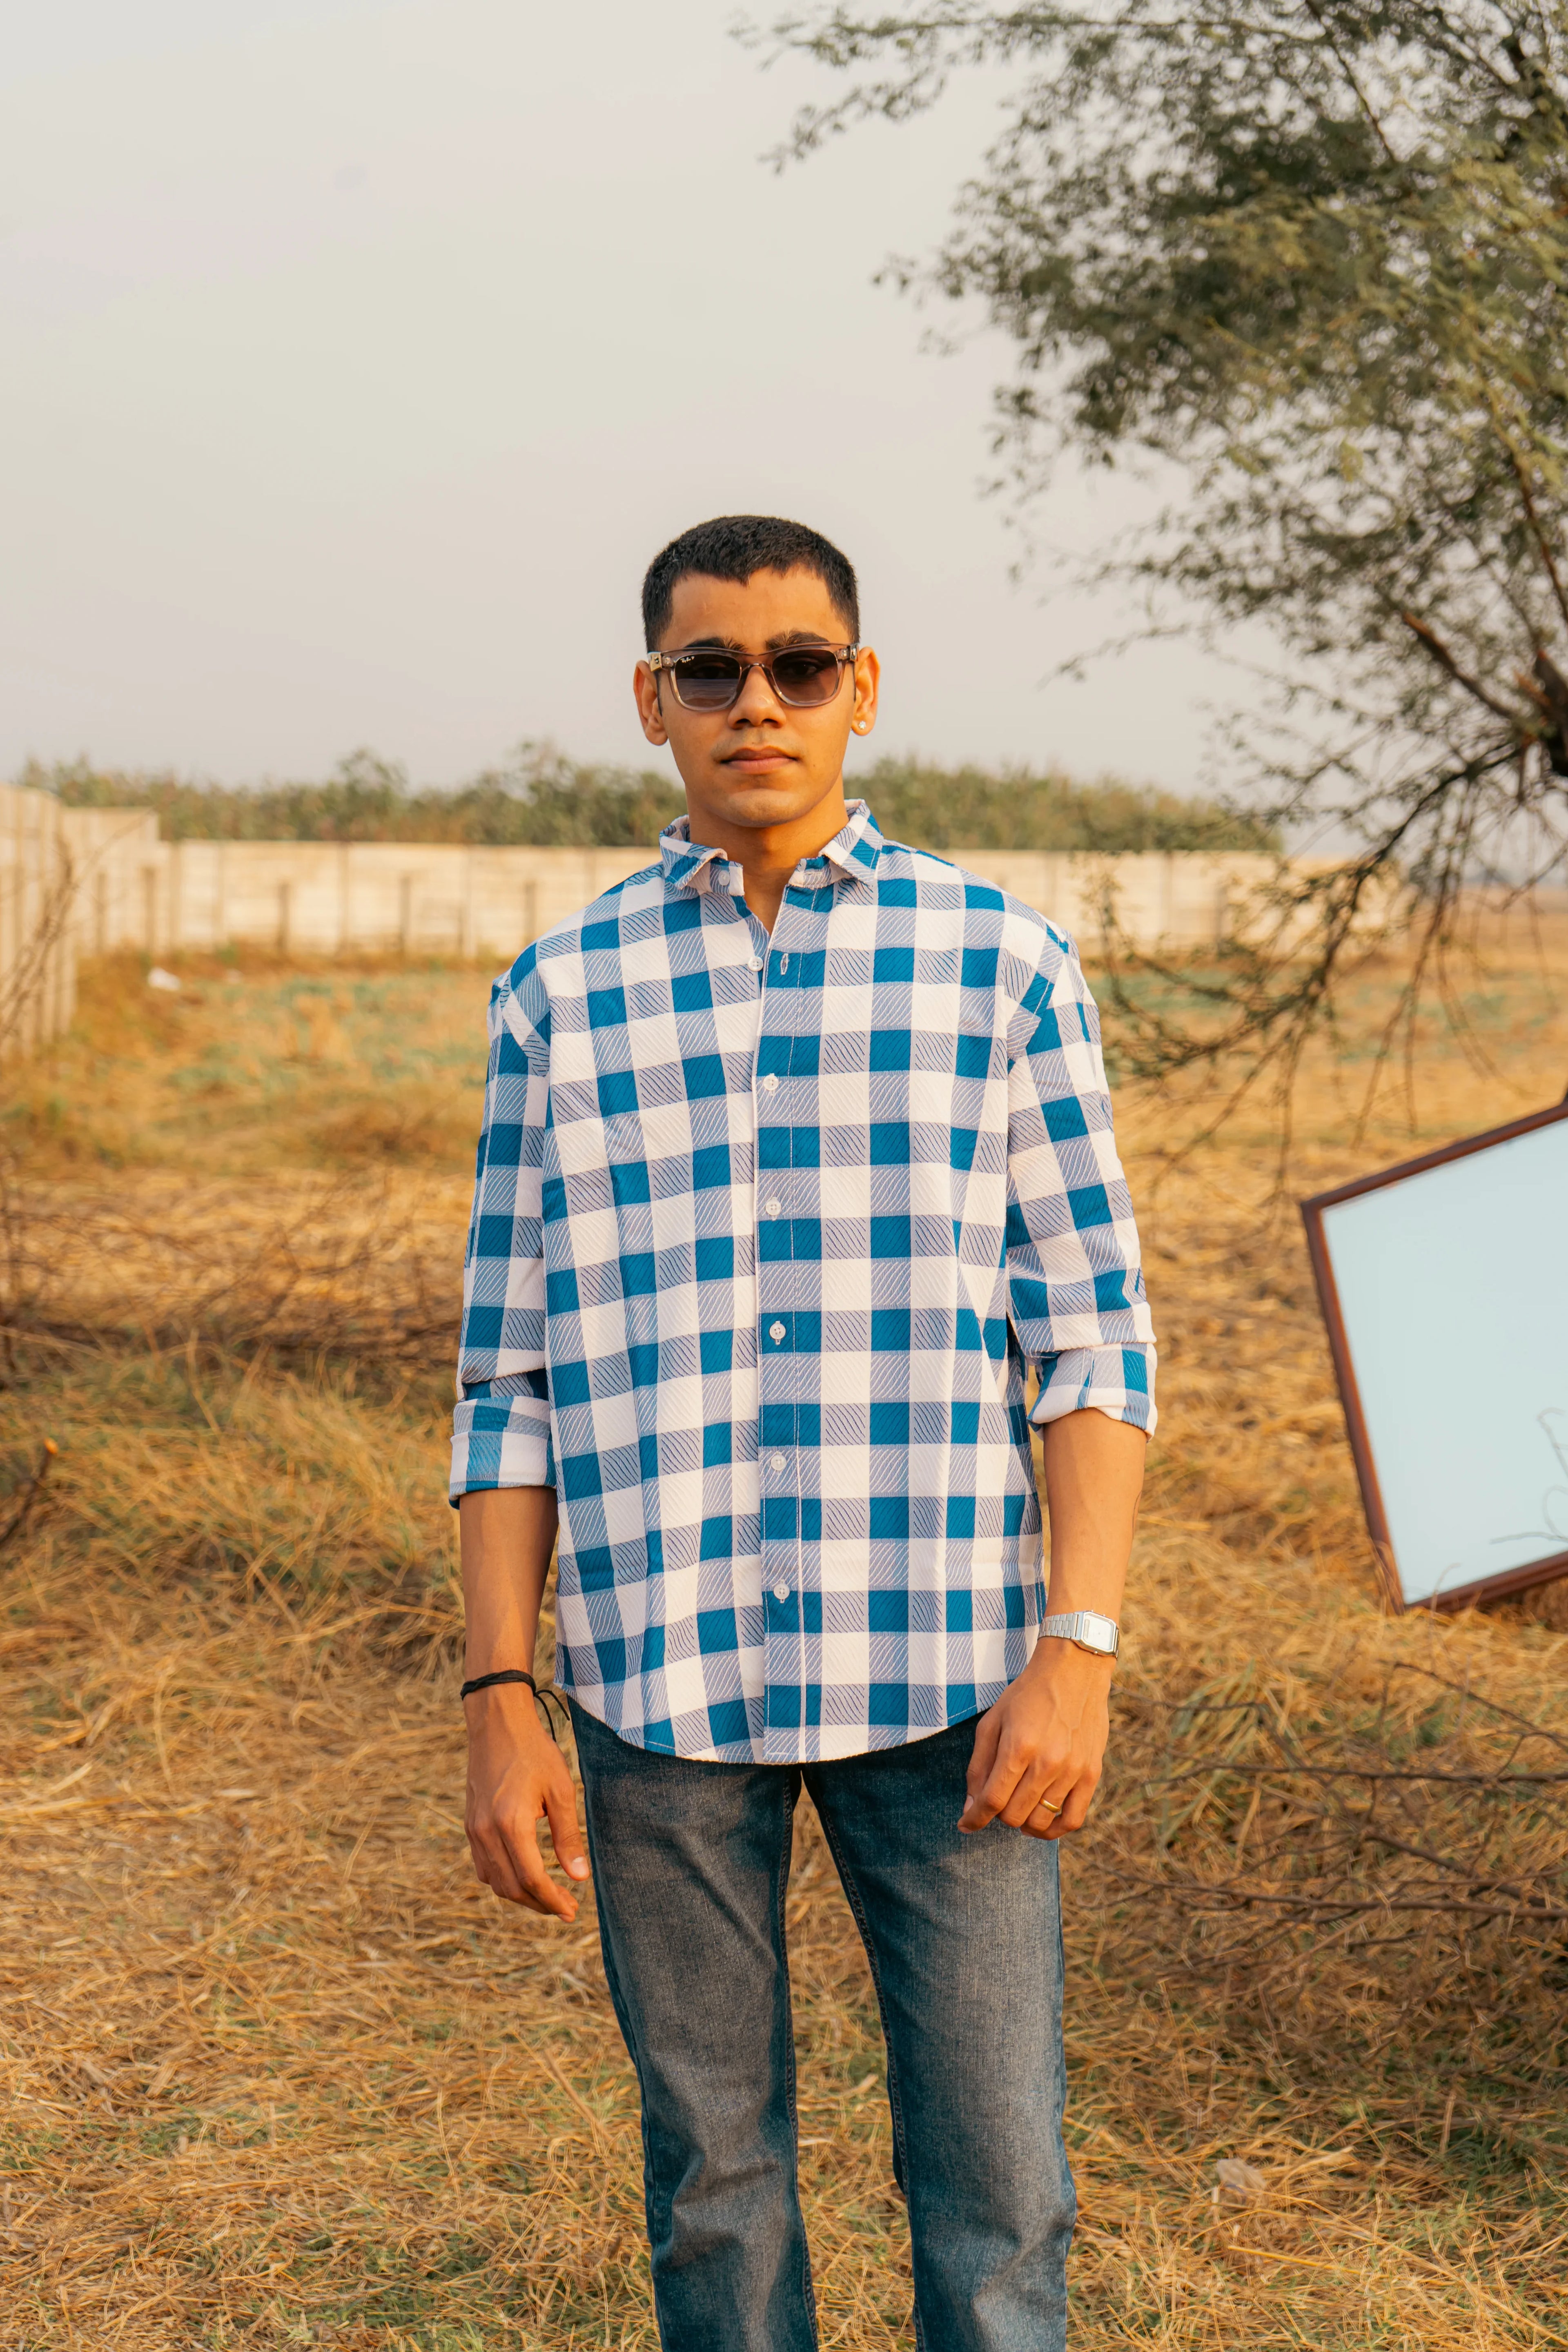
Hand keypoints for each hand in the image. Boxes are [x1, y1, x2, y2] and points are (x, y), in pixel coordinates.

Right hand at [464, 1684, 589, 1919]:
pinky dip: (504, 1879)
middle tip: (566, 1908)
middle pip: (511, 1887)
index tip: (572, 1910)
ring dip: (521, 1895)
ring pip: (495, 1881)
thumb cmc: (534, 1752)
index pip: (531, 1879)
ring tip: (548, 1896)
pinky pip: (484, 1866)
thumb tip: (579, 1877)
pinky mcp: (470, 1825)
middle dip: (539, 1904)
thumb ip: (568, 1836)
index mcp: (511, 1824)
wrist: (497, 1724)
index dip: (552, 1900)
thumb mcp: (561, 1790)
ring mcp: (474, 1830)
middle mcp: (486, 1832)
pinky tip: (524, 1876)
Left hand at [959, 1640, 1113, 1841]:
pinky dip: (1054, 1830)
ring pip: (1041, 1821)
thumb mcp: (993, 1721)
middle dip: (998, 1815)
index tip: (965, 1824)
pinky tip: (1041, 1822)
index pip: (992, 1800)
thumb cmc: (1027, 1695)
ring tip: (1018, 1810)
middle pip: (1014, 1815)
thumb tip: (971, 1807)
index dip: (974, 1818)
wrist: (1074, 1671)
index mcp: (1018, 1746)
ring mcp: (1073, 1771)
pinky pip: (1073, 1820)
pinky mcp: (1092, 1774)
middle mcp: (1048, 1763)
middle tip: (997, 1801)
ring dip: (1023, 1823)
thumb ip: (979, 1766)